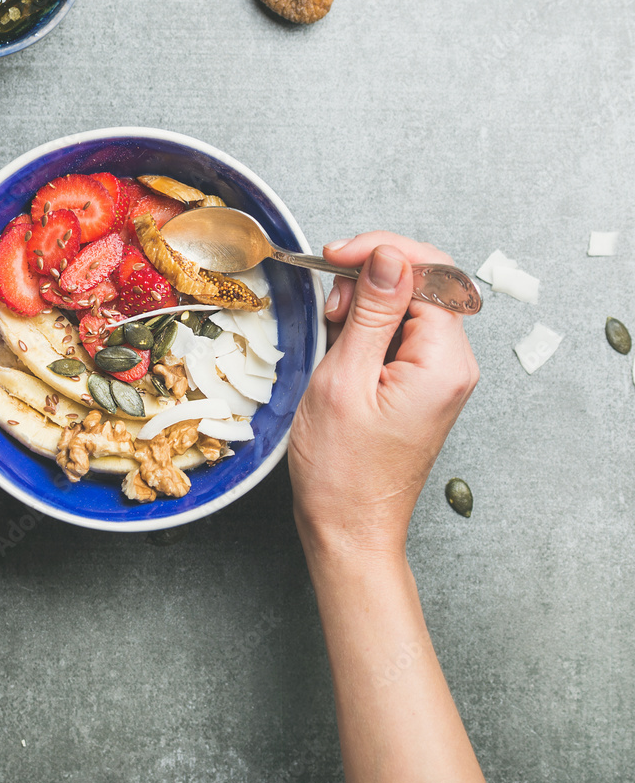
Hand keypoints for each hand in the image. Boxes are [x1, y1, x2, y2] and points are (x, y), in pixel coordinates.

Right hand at [289, 233, 478, 563]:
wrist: (348, 528)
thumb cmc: (342, 470)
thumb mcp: (346, 379)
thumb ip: (372, 312)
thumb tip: (388, 256)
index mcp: (444, 361)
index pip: (429, 273)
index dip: (380, 253)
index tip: (333, 256)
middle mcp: (453, 365)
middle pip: (424, 284)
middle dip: (371, 278)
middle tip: (330, 304)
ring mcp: (438, 376)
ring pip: (408, 307)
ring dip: (366, 303)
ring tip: (331, 328)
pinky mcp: (419, 385)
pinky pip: (400, 335)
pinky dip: (367, 328)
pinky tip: (341, 344)